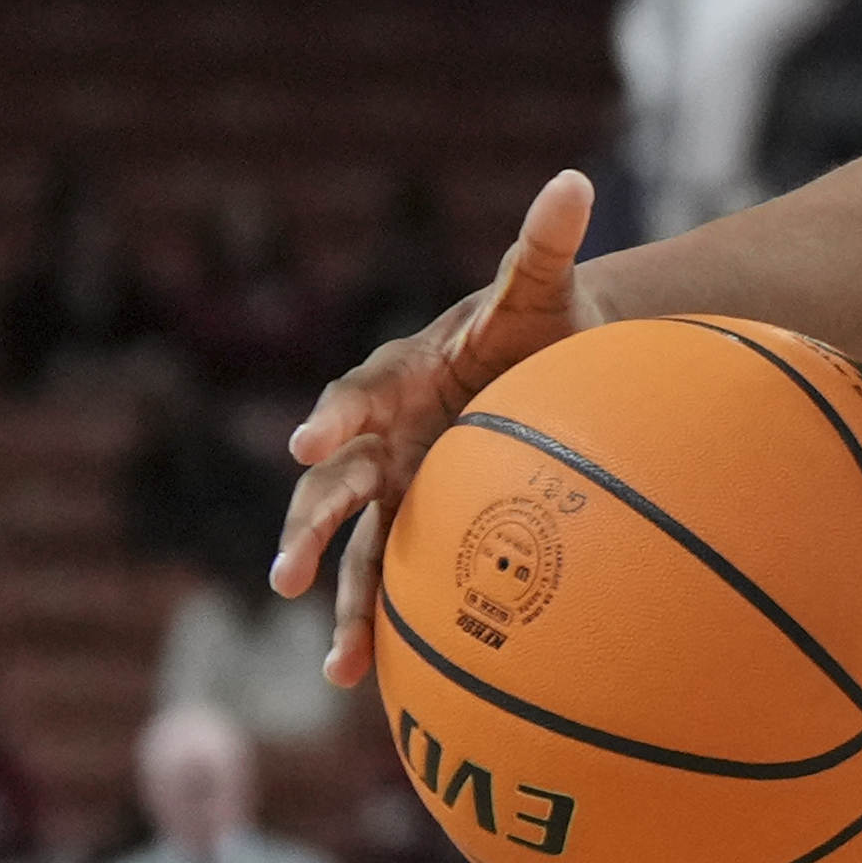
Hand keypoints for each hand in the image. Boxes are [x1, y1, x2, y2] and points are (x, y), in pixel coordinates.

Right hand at [273, 169, 594, 684]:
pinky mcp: (422, 530)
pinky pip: (393, 581)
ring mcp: (400, 490)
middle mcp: (385, 440)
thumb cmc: (540, 328)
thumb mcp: (543, 291)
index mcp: (401, 378)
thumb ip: (544, 243)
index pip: (355, 395)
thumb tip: (574, 181)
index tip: (312, 445)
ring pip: (356, 550)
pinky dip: (378, 627)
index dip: (332, 417)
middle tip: (287, 575)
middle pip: (335, 489)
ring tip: (336, 667)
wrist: (548, 372)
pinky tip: (363, 681)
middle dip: (310, 530)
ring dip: (340, 604)